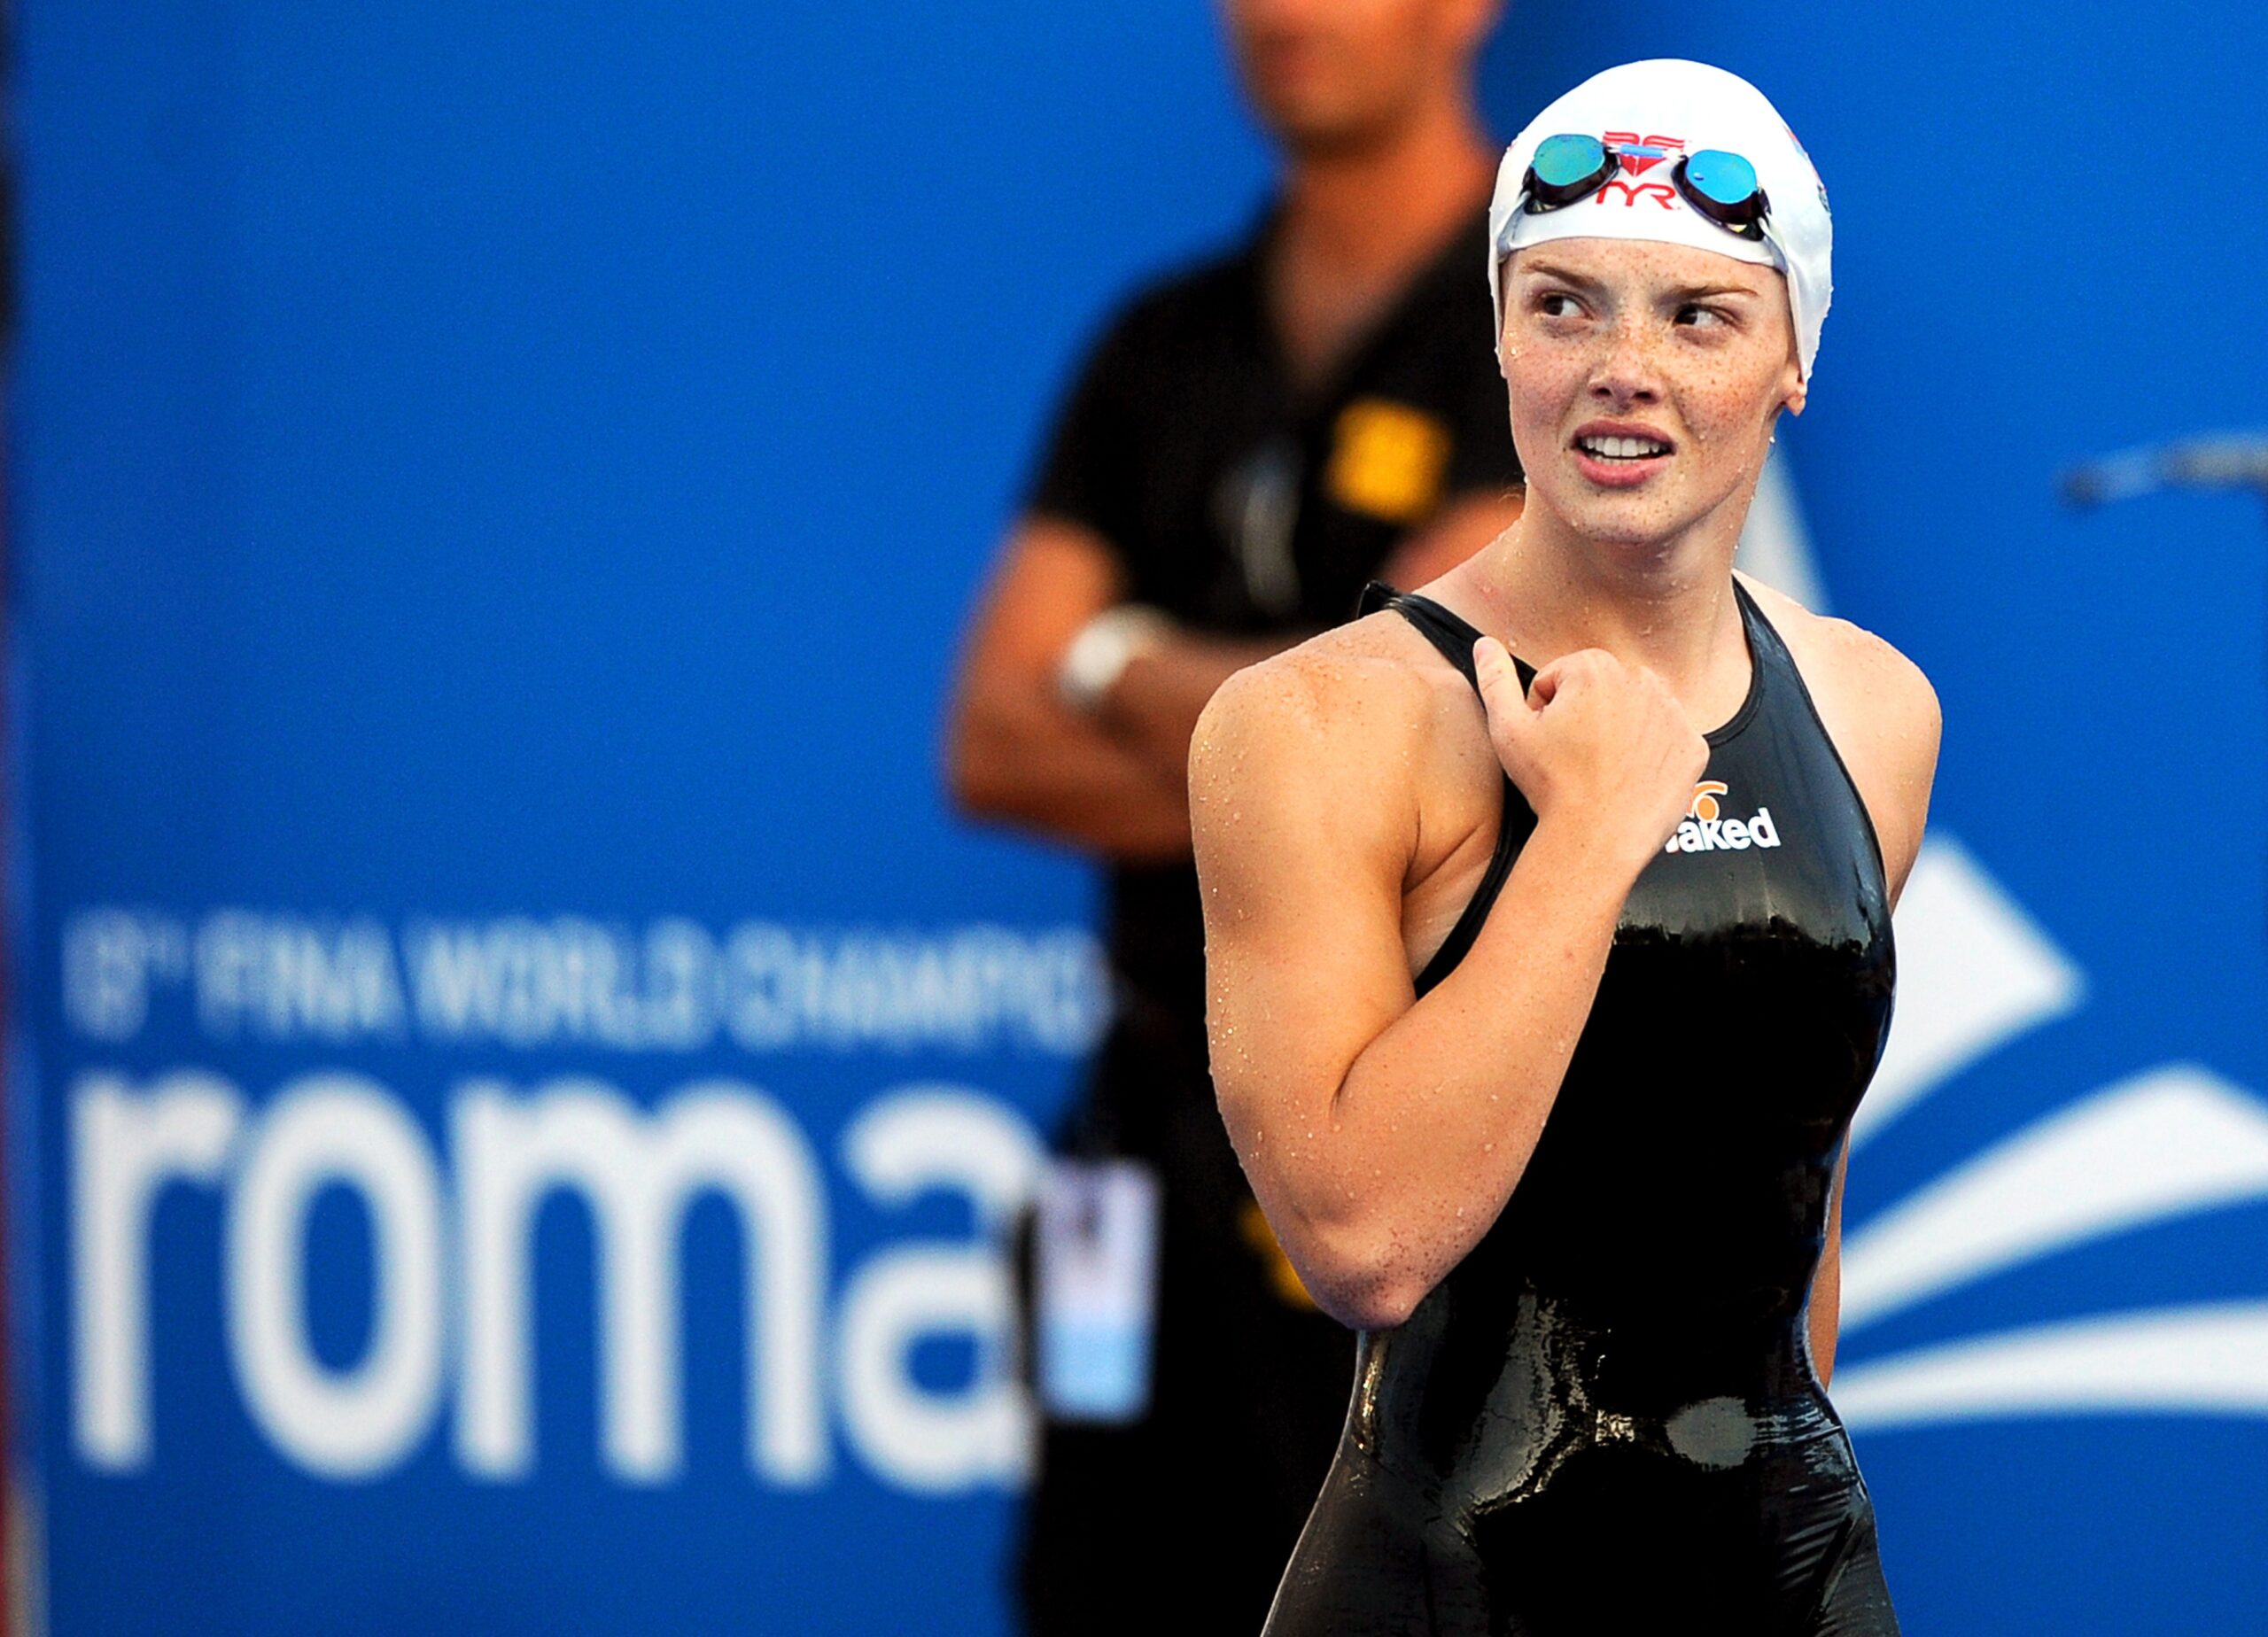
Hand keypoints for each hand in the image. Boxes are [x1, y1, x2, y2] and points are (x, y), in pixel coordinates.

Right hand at [1473, 638, 1708, 872]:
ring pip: (1636, 713)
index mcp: (1594, 668)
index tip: (1550, 743)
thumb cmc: (1550, 785)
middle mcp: (1641, 680)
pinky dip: (1651, 756)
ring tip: (1602, 769)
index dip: (1546, 711)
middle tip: (1574, 759)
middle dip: (1586, 716)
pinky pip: (1667, 741)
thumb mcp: (1508, 730)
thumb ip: (1494, 679)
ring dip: (1621, 731)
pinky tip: (1631, 779)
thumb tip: (1485, 644)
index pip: (1561, 678)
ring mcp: (1674, 714)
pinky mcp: (1693, 746)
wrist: (1596, 840)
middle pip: (1602, 691)